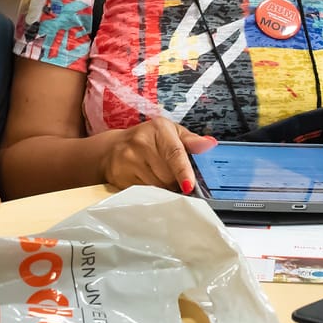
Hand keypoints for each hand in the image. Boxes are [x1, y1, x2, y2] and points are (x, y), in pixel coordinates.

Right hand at [101, 118, 217, 191]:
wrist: (112, 148)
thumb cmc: (148, 139)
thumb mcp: (170, 132)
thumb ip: (191, 141)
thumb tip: (210, 144)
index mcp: (159, 129)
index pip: (174, 153)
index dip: (183, 171)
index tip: (189, 186)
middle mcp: (141, 143)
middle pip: (168, 176)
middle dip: (175, 180)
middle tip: (171, 173)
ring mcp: (128, 161)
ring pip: (156, 187)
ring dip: (162, 187)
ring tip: (156, 175)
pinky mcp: (119, 177)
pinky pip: (143, 193)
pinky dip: (149, 192)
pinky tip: (145, 181)